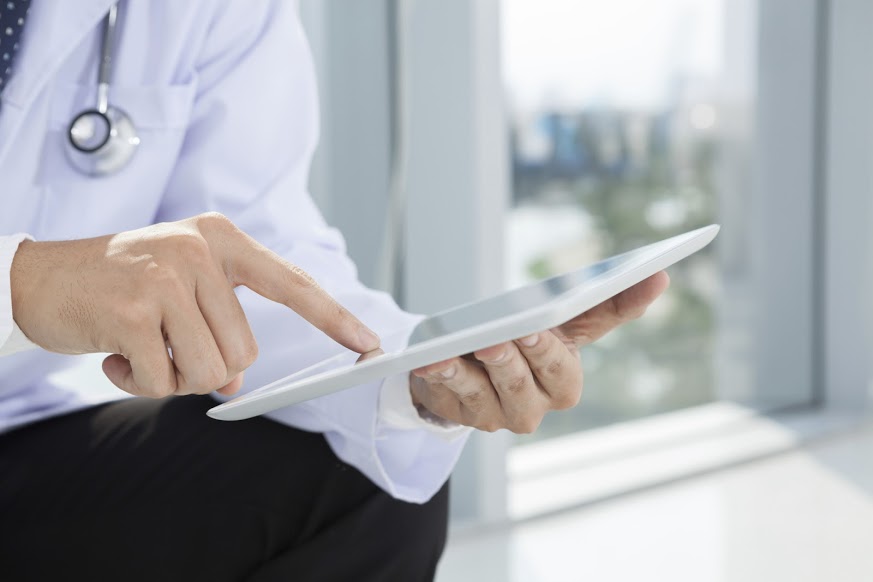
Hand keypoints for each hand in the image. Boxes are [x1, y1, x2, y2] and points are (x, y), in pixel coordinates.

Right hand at [10, 213, 379, 397]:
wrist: (38, 277)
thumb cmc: (118, 286)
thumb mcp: (179, 293)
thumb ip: (217, 329)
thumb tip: (233, 386)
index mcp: (221, 239)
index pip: (291, 283)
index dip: (334, 317)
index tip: (369, 342)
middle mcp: (199, 251)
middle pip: (244, 353)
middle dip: (208, 367)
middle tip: (165, 347)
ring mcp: (167, 278)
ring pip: (211, 373)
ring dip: (174, 378)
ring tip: (141, 349)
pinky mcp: (134, 312)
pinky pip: (165, 383)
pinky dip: (140, 383)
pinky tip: (114, 353)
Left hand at [410, 272, 669, 432]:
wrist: (477, 364)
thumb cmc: (528, 339)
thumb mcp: (563, 321)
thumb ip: (606, 304)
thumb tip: (661, 276)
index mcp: (562, 382)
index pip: (562, 366)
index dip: (549, 349)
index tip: (536, 326)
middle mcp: (533, 406)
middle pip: (525, 382)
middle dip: (516, 357)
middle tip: (507, 332)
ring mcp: (495, 414)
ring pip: (488, 392)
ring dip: (476, 368)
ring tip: (469, 345)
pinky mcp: (461, 414)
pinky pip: (450, 396)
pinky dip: (442, 376)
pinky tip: (432, 360)